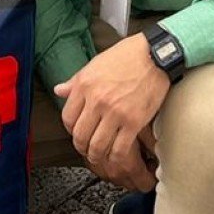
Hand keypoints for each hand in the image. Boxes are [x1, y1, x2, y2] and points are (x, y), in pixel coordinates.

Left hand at [55, 34, 166, 191]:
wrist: (155, 56)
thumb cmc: (126, 56)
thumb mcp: (95, 63)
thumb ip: (75, 81)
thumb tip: (59, 90)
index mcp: (85, 85)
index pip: (67, 118)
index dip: (70, 130)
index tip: (77, 132)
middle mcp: (97, 100)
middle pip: (80, 136)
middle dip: (81, 147)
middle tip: (86, 148)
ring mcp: (115, 113)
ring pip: (97, 146)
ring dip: (96, 156)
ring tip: (99, 156)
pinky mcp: (133, 122)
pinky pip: (119, 149)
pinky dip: (115, 157)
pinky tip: (115, 156)